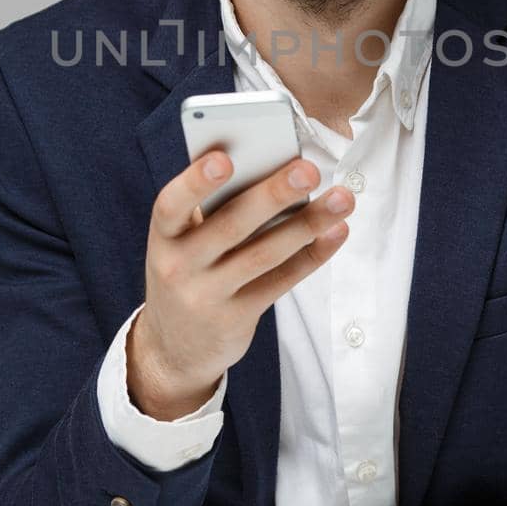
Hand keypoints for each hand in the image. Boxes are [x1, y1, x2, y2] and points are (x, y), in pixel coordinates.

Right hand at [135, 148, 355, 409]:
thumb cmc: (187, 269)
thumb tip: (271, 166)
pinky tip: (336, 230)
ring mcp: (208, 296)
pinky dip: (312, 254)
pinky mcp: (237, 318)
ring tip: (342, 198)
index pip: (171, 204)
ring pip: (264, 254)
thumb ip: (212, 208)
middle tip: (308, 170)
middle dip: (272, 195)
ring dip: (307, 224)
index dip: (194, 181)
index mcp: (164, 235)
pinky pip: (281, 281)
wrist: (174, 347)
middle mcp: (179, 266)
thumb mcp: (182, 241)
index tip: (224, 158)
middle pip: (230, 226)